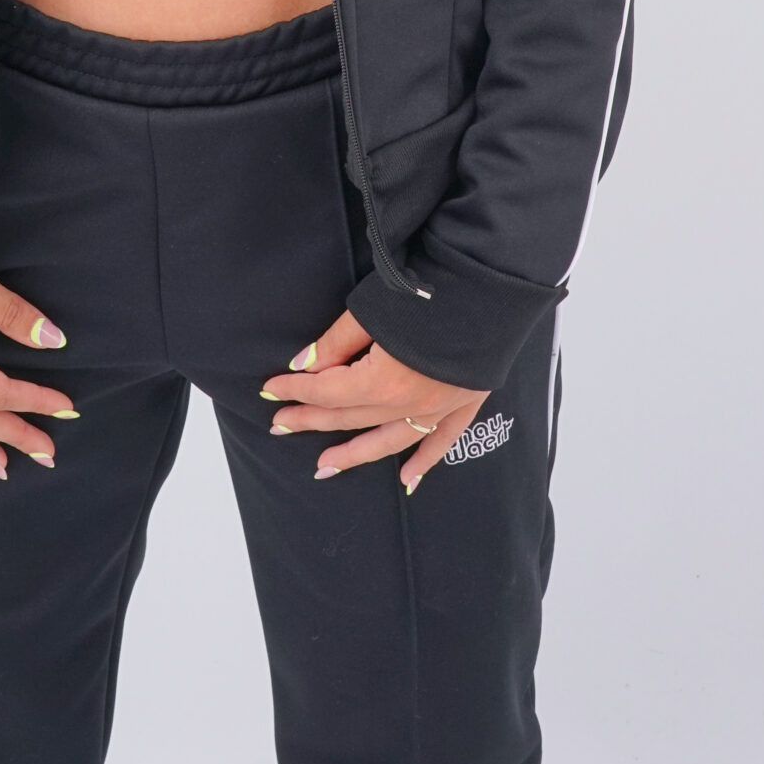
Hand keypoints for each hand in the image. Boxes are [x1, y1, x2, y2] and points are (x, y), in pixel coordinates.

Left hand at [260, 309, 487, 492]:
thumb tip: (304, 363)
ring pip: (390, 440)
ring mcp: (441, 406)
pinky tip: (407, 480)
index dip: (295, 389)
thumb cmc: (431, 287)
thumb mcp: (374, 309)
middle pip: (351, 416)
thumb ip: (337, 341)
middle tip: (281, 424)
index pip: (327, 391)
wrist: (493, 283)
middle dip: (312, 418)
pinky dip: (424, 461)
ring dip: (355, 454)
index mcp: (384, 381)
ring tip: (324, 467)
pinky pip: (441, 440)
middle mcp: (411, 403)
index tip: (270, 388)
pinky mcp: (466, 400)